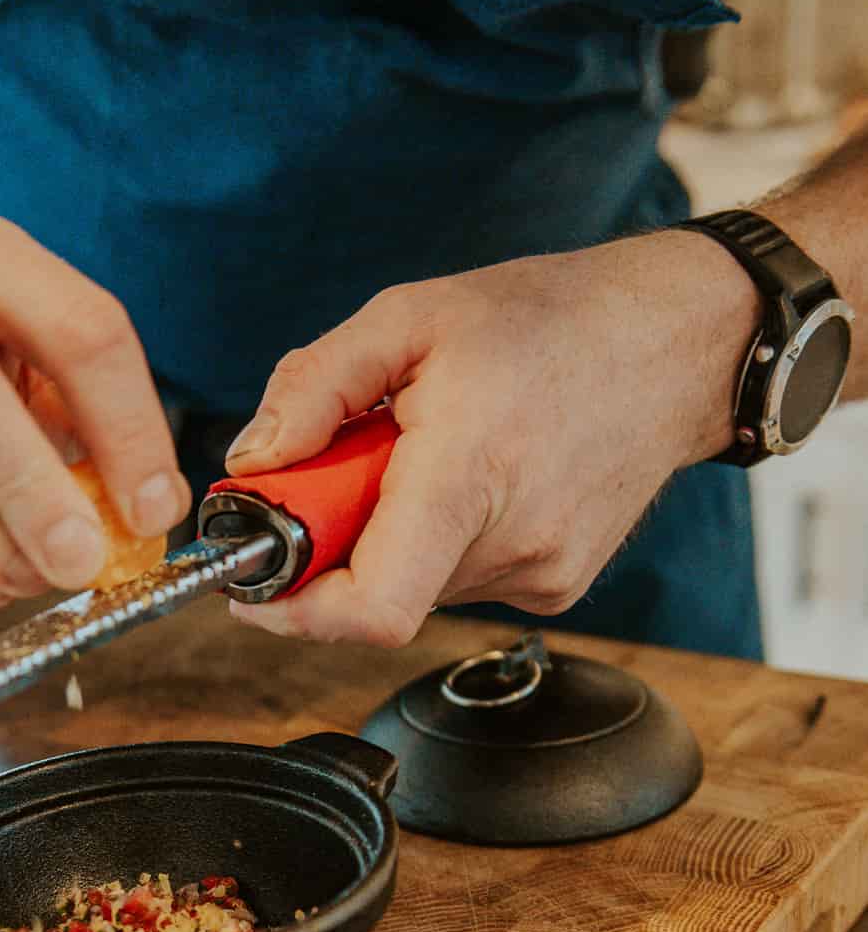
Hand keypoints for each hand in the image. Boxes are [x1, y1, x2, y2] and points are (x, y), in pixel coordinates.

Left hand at [223, 232, 760, 646]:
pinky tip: (477, 475)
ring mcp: (540, 576)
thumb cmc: (554, 321)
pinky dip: (440, 537)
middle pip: (377, 589)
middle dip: (336, 540)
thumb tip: (253, 459)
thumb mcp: (412, 316)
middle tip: (347, 467)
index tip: (254, 589)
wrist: (679, 344)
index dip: (296, 614)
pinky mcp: (555, 586)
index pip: (371, 609)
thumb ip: (315, 387)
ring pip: (415, 582)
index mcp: (467, 477)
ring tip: (429, 452)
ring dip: (392, 532)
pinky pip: (460, 578)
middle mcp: (511, 544)